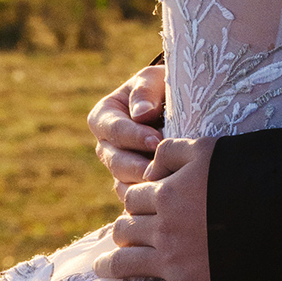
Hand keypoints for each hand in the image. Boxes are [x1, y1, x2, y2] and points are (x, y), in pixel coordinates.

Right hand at [88, 60, 167, 192]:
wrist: (178, 108)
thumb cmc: (163, 88)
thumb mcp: (154, 79)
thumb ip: (145, 91)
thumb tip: (142, 114)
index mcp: (103, 117)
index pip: (114, 130)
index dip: (135, 136)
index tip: (157, 141)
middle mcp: (106, 146)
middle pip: (116, 162)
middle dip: (140, 165)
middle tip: (165, 167)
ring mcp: (118, 169)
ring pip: (124, 185)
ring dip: (146, 186)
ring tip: (170, 183)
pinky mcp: (133, 186)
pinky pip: (136, 201)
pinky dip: (150, 201)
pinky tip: (170, 197)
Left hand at [94, 136, 214, 280]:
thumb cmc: (251, 181)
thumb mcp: (209, 149)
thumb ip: (172, 151)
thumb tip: (148, 169)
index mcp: (168, 194)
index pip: (134, 198)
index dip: (136, 202)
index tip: (140, 209)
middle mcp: (164, 229)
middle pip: (125, 229)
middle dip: (123, 232)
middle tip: (125, 237)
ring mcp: (172, 262)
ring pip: (123, 262)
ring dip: (109, 265)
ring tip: (103, 268)